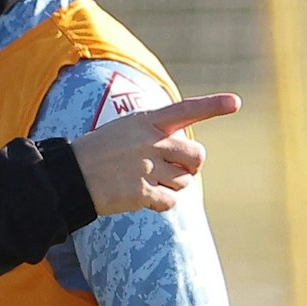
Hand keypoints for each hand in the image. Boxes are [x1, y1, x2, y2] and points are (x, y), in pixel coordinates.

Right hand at [70, 93, 240, 215]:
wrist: (70, 175)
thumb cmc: (100, 153)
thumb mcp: (126, 131)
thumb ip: (158, 136)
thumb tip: (189, 158)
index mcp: (147, 121)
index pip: (185, 109)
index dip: (212, 105)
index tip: (236, 102)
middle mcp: (151, 141)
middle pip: (197, 155)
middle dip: (190, 165)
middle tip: (171, 169)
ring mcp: (147, 167)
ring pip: (185, 181)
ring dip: (173, 185)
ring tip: (148, 181)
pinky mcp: (142, 191)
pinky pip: (171, 201)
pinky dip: (162, 203)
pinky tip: (143, 197)